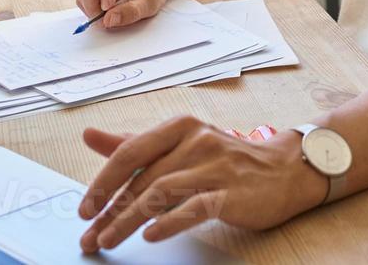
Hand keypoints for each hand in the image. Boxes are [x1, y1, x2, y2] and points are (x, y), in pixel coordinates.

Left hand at [76, 117, 328, 250]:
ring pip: (161, 192)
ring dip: (129, 220)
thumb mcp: (177, 144)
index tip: (84, 209)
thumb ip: (133, 144)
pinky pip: (195, 207)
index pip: (130, 152)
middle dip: (110, 210)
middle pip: (142, 178)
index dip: (102, 181)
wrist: (283, 170)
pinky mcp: (231, 193)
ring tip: (108, 241)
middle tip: (89, 236)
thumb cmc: (224, 159)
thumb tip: (89, 135)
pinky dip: (170, 221)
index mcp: (178, 127)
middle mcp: (194, 141)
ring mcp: (213, 166)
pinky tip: (151, 235)